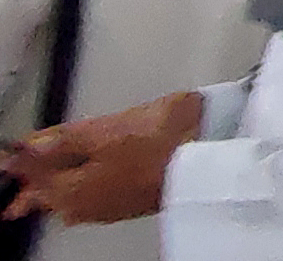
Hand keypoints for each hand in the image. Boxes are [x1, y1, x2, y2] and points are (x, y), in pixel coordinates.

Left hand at [8, 93, 199, 225]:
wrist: (206, 160)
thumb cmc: (153, 142)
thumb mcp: (103, 132)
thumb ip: (62, 141)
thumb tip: (25, 147)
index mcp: (71, 189)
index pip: (33, 177)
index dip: (19, 164)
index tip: (7, 156)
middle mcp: (83, 206)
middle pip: (49, 196)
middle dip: (32, 189)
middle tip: (14, 189)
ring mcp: (107, 207)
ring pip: (70, 200)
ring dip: (55, 190)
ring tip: (41, 188)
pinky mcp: (128, 203)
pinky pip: (92, 200)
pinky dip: (81, 191)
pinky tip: (81, 187)